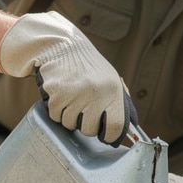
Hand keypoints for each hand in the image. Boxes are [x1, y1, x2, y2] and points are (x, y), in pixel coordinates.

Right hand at [0, 11, 130, 143]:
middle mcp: (96, 92)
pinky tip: (61, 94)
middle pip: (89, 130)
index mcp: (113, 90)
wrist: (64, 46)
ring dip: (69, 116)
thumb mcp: (111, 80)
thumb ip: (119, 105)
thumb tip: (127, 132)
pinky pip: (55, 116)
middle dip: (85, 124)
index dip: (110, 136)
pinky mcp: (56, 93)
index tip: (105, 135)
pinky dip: (56, 110)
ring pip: (70, 124)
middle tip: (83, 109)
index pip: (116, 128)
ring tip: (72, 97)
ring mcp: (75, 93)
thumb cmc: (89, 68)